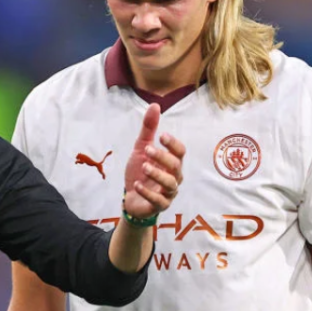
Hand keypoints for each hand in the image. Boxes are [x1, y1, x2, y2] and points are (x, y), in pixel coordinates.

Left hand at [123, 103, 184, 218]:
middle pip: (176, 166)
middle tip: (147, 150)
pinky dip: (148, 193)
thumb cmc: (140, 171)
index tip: (161, 136)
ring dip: (157, 174)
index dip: (173, 144)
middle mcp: (174, 177)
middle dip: (162, 157)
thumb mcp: (141, 148)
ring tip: (144, 167)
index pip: (180, 152)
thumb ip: (148, 129)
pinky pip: (158, 201)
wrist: (131, 197)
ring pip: (170, 184)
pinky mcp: (159, 205)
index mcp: (171, 162)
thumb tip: (155, 105)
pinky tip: (137, 184)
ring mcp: (168, 192)